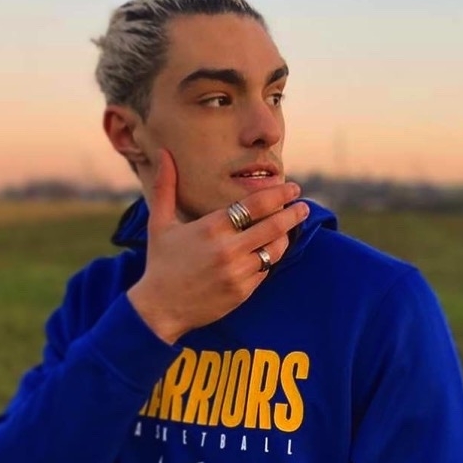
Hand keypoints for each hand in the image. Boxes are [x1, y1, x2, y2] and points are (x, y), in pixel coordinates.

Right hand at [127, 148, 307, 343]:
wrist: (160, 309)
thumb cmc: (160, 264)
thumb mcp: (159, 223)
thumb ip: (165, 187)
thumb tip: (164, 153)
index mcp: (211, 228)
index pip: (255, 205)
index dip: (278, 194)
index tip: (292, 188)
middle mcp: (228, 249)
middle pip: (273, 226)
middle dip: (293, 213)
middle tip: (303, 205)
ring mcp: (238, 272)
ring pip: (274, 250)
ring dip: (285, 237)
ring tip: (290, 227)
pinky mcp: (243, 291)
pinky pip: (265, 270)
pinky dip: (269, 259)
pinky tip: (271, 250)